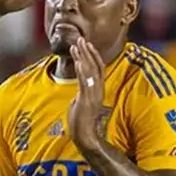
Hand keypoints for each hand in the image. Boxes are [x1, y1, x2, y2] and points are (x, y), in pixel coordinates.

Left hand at [67, 37, 105, 151]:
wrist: (84, 135)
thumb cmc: (81, 120)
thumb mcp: (82, 101)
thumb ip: (83, 91)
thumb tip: (81, 85)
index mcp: (98, 89)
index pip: (99, 68)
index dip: (94, 55)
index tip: (86, 44)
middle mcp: (98, 90)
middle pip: (96, 66)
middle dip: (88, 52)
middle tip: (80, 39)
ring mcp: (94, 95)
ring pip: (91, 71)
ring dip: (84, 57)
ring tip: (77, 45)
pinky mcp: (88, 100)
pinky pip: (86, 82)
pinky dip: (83, 70)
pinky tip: (78, 61)